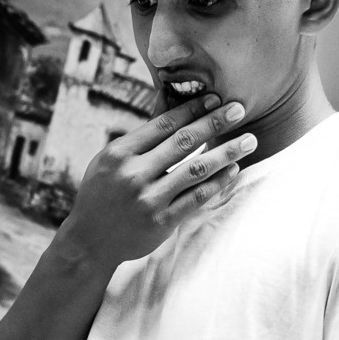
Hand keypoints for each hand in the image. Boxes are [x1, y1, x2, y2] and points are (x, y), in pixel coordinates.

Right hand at [61, 94, 255, 266]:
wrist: (90, 240)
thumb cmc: (102, 193)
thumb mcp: (110, 160)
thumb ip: (141, 136)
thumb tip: (167, 100)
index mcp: (119, 153)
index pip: (163, 124)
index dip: (192, 110)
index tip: (215, 98)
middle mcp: (133, 174)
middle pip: (183, 142)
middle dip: (215, 123)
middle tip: (240, 109)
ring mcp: (148, 199)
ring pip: (196, 169)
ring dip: (226, 153)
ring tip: (248, 140)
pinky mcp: (161, 222)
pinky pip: (197, 197)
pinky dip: (218, 182)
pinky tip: (232, 170)